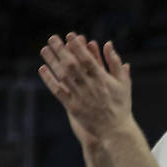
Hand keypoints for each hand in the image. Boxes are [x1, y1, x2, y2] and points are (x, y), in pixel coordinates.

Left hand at [39, 34, 133, 148]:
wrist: (114, 130)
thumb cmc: (121, 105)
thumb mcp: (124, 83)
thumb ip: (115, 62)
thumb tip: (108, 44)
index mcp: (103, 79)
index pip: (87, 59)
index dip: (78, 46)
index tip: (70, 35)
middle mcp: (90, 86)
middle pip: (72, 65)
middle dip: (61, 50)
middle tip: (52, 38)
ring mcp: (80, 97)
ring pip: (62, 76)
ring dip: (52, 62)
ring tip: (44, 49)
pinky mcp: (72, 106)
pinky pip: (58, 91)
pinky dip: (49, 80)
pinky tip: (43, 69)